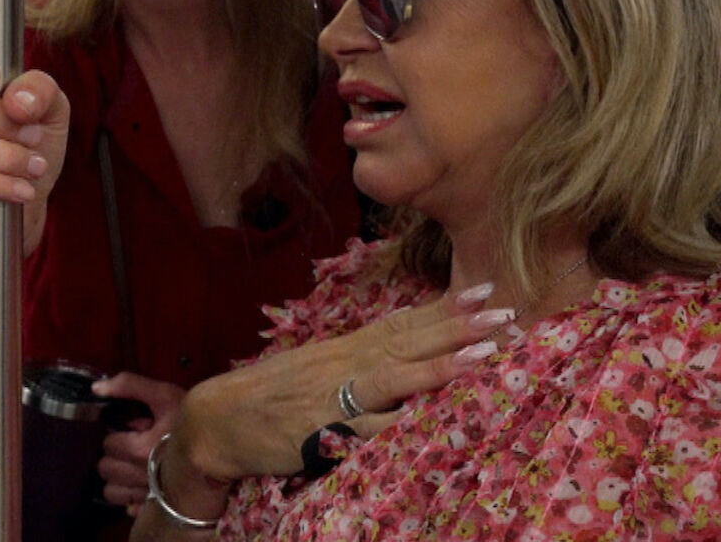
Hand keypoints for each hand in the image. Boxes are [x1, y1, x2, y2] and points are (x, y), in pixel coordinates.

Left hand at [89, 373, 185, 509]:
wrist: (226, 443)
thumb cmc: (193, 421)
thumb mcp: (164, 394)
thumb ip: (128, 385)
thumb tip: (96, 388)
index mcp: (139, 450)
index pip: (109, 444)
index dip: (117, 435)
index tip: (130, 432)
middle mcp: (142, 476)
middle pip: (107, 469)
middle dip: (114, 456)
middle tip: (128, 448)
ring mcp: (150, 494)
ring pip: (113, 492)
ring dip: (116, 479)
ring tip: (130, 466)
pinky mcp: (159, 506)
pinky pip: (130, 508)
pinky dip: (130, 497)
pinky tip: (140, 484)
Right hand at [173, 282, 509, 484]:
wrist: (215, 420)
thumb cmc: (267, 396)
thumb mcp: (313, 368)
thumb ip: (357, 361)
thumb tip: (403, 349)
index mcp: (344, 349)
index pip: (401, 321)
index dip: (444, 307)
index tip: (485, 290)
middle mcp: (343, 365)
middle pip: (408, 341)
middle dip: (458, 326)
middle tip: (505, 312)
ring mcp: (334, 397)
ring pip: (395, 378)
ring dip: (441, 365)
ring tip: (485, 353)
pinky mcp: (323, 431)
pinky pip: (370, 429)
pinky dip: (401, 423)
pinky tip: (432, 418)